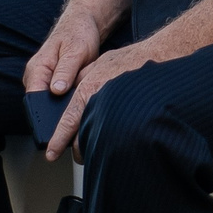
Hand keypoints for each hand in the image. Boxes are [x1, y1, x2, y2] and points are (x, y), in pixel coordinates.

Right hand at [23, 8, 108, 160]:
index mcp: (37, 69)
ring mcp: (45, 82)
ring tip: (77, 129)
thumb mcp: (75, 51)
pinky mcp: (55, 85)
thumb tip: (56, 90)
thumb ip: (66, 70)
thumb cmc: (78, 34)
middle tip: (70, 135)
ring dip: (62, 114)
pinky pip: (58, 101)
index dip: (42, 117)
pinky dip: (68, 107)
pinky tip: (81, 115)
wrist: (83, 24)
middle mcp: (37, 77)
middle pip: (40, 106)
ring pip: (50, 106)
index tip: (55, 132)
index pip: (34, 99)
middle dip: (54, 120)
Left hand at [46, 38, 167, 162]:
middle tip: (77, 154)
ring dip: (96, 145)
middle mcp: (101, 102)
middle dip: (79, 150)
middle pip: (83, 138)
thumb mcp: (99, 63)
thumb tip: (66, 92)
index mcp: (89, 89)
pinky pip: (117, 133)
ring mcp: (118, 111)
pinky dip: (112, 138)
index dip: (59, 140)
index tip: (52, 152)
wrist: (161, 57)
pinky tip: (113, 138)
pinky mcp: (133, 117)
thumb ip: (81, 77)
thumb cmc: (131, 59)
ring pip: (100, 139)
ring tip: (95, 148)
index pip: (69, 121)